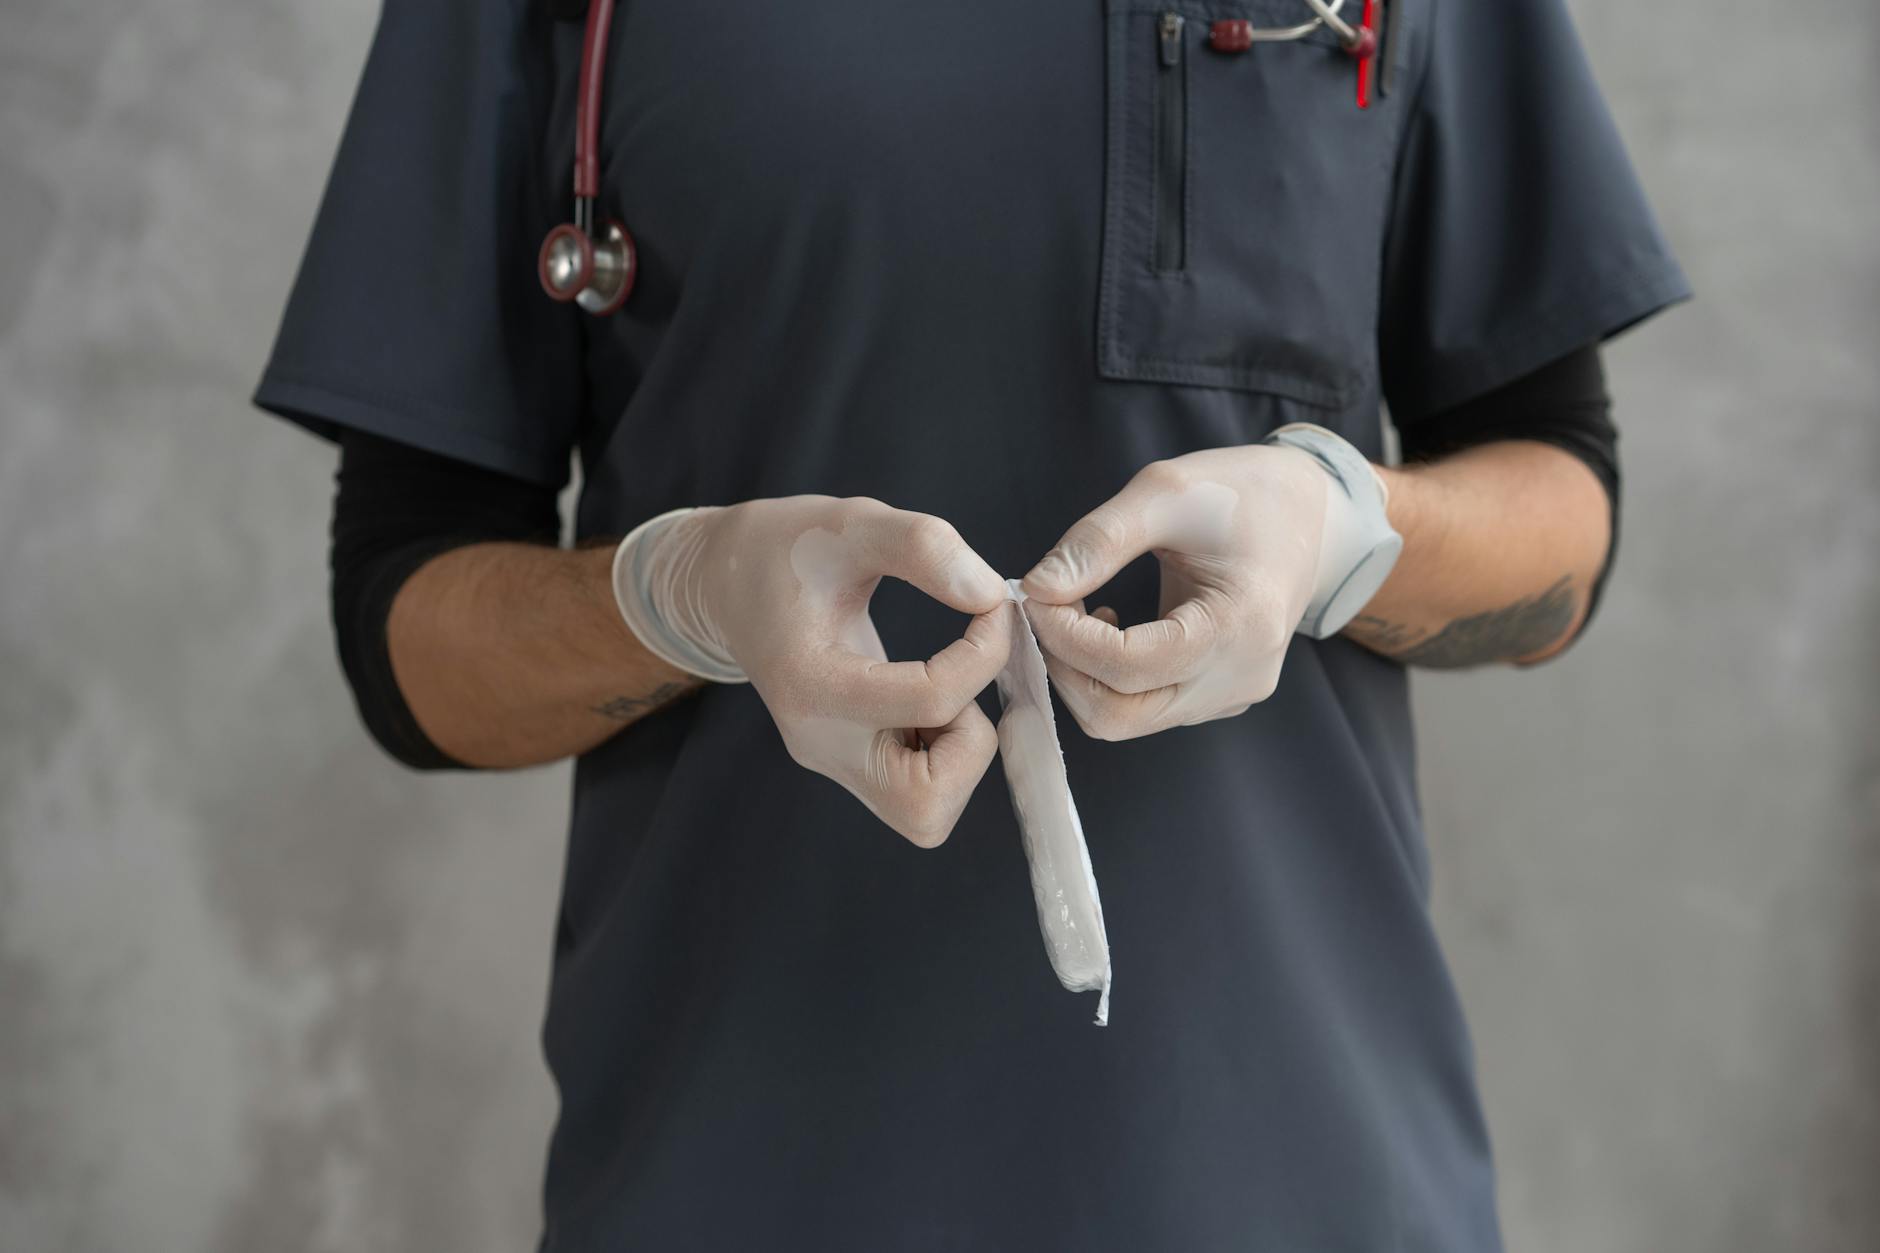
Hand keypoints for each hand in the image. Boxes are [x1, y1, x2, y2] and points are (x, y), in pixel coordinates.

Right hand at [613, 496, 1012, 845]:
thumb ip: (922, 547)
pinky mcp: (848, 763)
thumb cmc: (788, 547)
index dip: (985, 652)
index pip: (930, 700)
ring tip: (943, 684)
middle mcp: (820, 742)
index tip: (990, 605)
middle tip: (960, 678)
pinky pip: (918, 792)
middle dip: (969, 742)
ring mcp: (832, 761)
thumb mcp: (852, 522)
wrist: (731, 581)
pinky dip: (945, 754)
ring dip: (959, 753)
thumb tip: (989, 595)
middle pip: (924, 806)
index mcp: (813, 683)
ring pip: (926, 812)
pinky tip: (929, 694)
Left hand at [1019, 425, 1399, 740]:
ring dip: (1082, 672)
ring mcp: (1232, 696)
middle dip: (1065, 665)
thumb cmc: (1242, 493)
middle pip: (1118, 715)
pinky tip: (1111, 627)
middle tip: (1046, 608)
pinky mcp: (1219, 699)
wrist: (1308, 513)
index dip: (1065, 636)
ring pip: (1126, 719)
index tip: (1035, 593)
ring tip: (1079, 610)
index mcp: (1240, 625)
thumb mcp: (1166, 493)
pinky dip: (1108, 677)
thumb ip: (1097, 542)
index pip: (1127, 666)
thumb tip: (1036, 589)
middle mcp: (1241, 677)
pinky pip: (1145, 709)